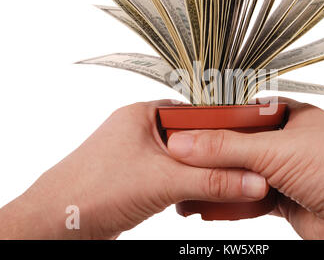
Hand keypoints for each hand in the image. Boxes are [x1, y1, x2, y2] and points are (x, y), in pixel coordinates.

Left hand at [0, 100, 267, 238]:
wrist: (57, 226)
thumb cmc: (94, 190)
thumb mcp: (164, 182)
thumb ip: (213, 182)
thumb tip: (252, 181)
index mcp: (142, 114)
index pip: (193, 112)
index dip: (220, 125)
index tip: (245, 138)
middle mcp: (139, 130)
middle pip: (190, 137)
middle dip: (211, 154)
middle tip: (238, 164)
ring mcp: (136, 155)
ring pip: (181, 159)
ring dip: (198, 172)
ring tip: (222, 181)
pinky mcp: (134, 178)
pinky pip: (169, 176)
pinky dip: (184, 185)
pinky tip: (196, 196)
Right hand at [167, 97, 323, 238]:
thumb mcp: (275, 150)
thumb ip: (226, 148)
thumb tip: (185, 143)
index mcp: (291, 116)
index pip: (243, 112)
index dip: (215, 120)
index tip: (187, 128)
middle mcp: (289, 141)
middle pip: (240, 146)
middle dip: (211, 156)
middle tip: (180, 160)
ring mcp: (287, 171)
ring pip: (243, 174)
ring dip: (217, 182)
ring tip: (186, 189)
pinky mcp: (285, 199)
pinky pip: (249, 198)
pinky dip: (230, 203)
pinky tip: (208, 206)